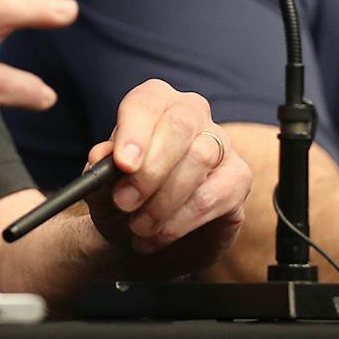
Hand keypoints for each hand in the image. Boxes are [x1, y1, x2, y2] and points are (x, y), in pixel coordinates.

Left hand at [84, 81, 250, 277]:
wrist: (146, 237)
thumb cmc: (125, 199)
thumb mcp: (102, 186)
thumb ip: (100, 168)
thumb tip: (101, 155)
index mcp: (155, 102)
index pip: (147, 101)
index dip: (134, 131)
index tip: (123, 164)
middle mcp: (192, 113)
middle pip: (180, 124)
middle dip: (150, 170)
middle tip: (124, 202)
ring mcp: (221, 143)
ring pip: (199, 159)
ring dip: (163, 201)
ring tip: (138, 227)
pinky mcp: (238, 178)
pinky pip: (214, 194)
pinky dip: (182, 220)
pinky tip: (161, 235)